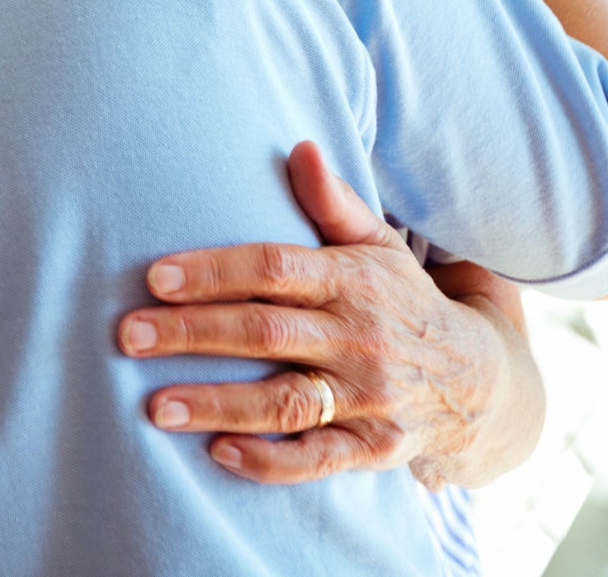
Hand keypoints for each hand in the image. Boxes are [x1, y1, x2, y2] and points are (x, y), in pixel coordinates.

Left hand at [117, 141, 539, 486]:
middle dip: (192, 333)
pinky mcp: (375, 450)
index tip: (154, 277)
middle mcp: (361, 338)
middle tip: (127, 335)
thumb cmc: (401, 300)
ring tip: (154, 406)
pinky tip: (217, 453)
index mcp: (353, 280)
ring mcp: (370, 397)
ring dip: (217, 403)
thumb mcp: (377, 245)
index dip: (214, 271)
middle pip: (265, 333)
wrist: (480, 381)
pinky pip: (317, 461)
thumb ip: (332, 201)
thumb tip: (298, 145)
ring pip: (284, 402)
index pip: (274, 268)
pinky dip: (269, 461)